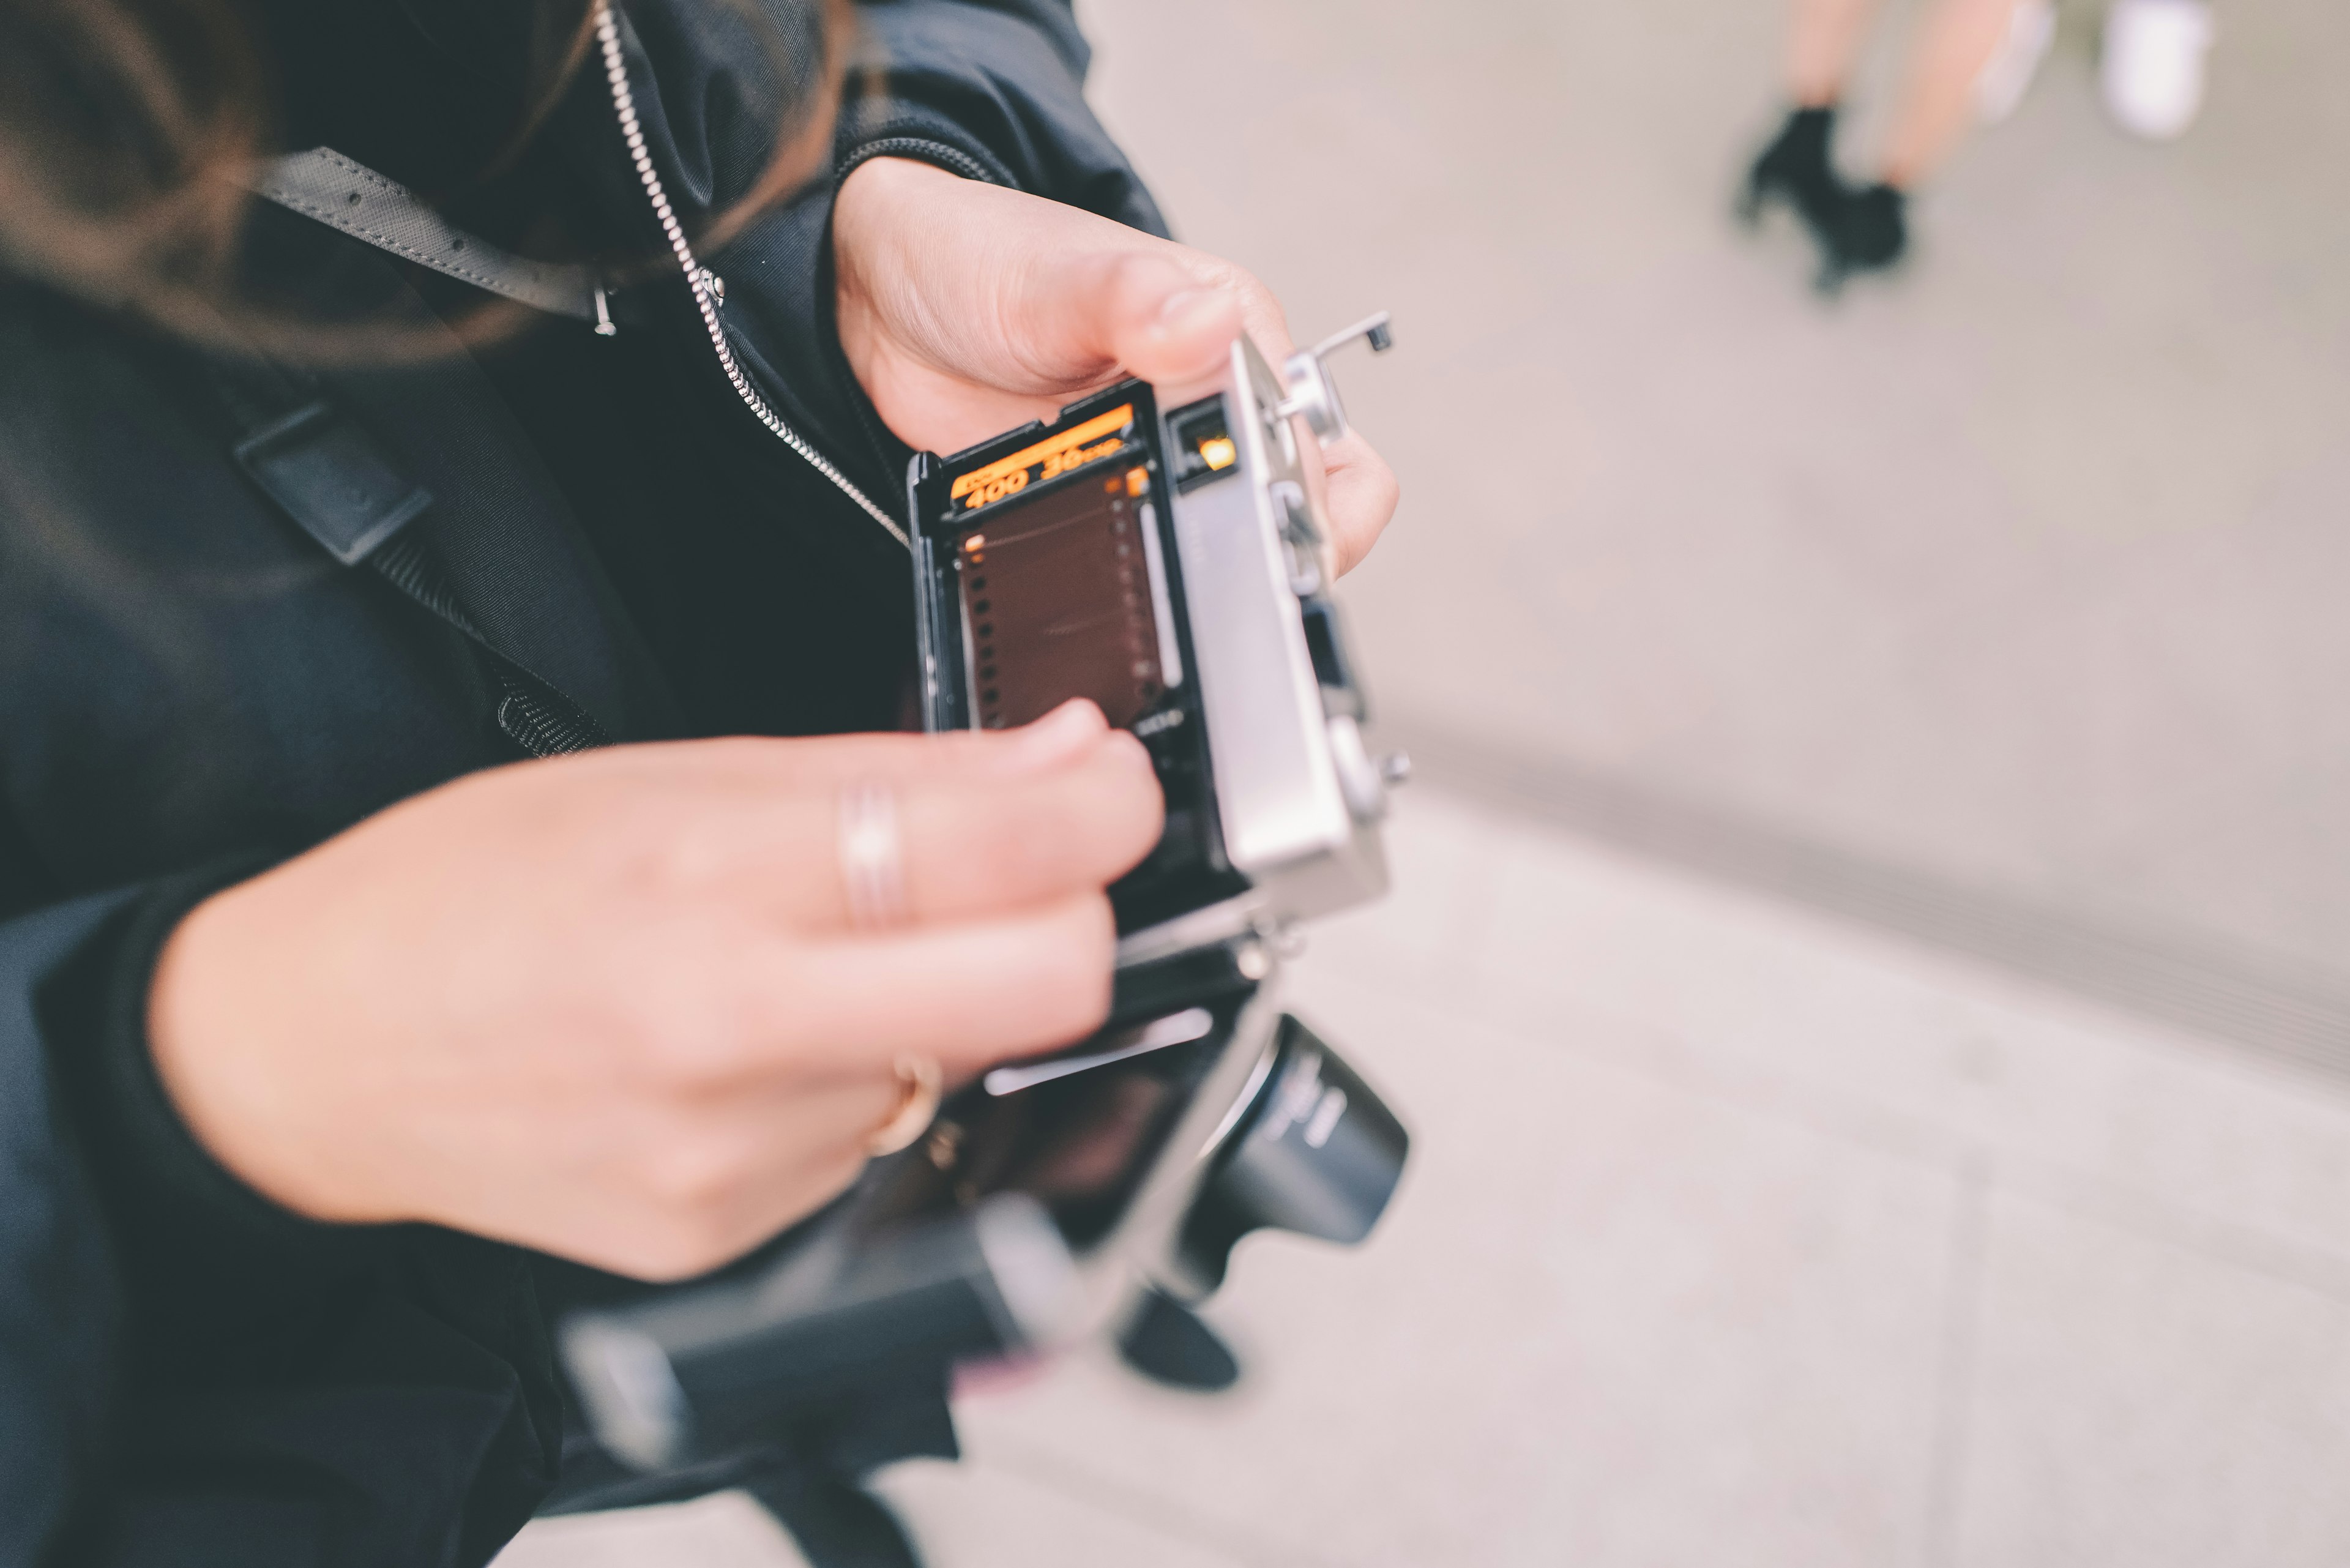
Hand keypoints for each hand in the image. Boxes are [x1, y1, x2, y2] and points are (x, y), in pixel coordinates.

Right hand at [147, 701, 1160, 1279]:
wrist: (309, 1050)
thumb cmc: (464, 892)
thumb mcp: (670, 776)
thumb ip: (892, 775)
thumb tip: (1057, 759)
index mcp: (714, 880)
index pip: (1000, 853)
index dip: (1102, 807)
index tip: (1112, 787)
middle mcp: (729, 1028)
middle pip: (1042, 987)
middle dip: (1071, 918)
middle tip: (1024, 878)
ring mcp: (732, 1154)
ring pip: (958, 1062)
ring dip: (937, 1000)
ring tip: (809, 959)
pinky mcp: (725, 1235)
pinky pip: (871, 1142)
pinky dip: (856, 1077)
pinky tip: (759, 1042)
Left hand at [833, 157, 1399, 576]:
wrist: (883, 299)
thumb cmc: (980, 257)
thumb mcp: (1051, 278)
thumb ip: (1131, 301)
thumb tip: (1210, 322)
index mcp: (1234, 336)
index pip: (1321, 449)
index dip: (1303, 507)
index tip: (1258, 537)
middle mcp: (1215, 399)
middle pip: (1300, 513)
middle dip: (1271, 556)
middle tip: (1213, 574)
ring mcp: (1164, 456)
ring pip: (1233, 546)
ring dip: (1205, 571)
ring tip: (1149, 564)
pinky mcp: (1113, 497)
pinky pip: (1153, 559)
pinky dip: (1141, 577)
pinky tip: (1101, 569)